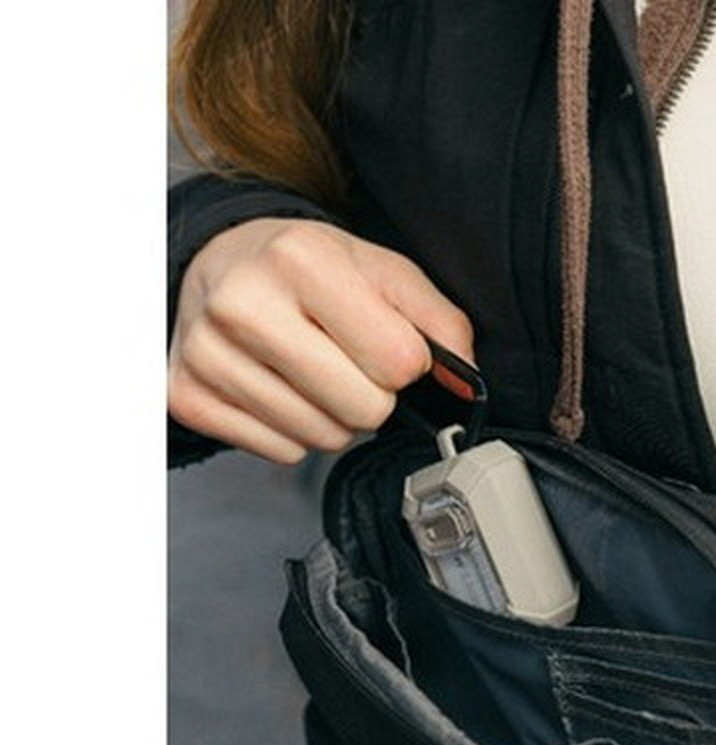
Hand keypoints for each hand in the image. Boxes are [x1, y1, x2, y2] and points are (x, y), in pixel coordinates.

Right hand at [169, 218, 474, 463]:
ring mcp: (207, 355)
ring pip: (323, 438)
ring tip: (310, 371)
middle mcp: (242, 305)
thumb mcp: (382, 270)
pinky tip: (278, 388)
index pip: (398, 361)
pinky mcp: (187, 397)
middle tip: (346, 362)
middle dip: (372, 395)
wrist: (219, 262)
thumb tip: (466, 385)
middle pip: (364, 409)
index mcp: (300, 258)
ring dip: (333, 416)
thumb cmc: (307, 268)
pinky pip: (283, 453)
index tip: (383, 342)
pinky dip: (293, 432)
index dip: (406, 362)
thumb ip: (439, 323)